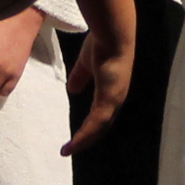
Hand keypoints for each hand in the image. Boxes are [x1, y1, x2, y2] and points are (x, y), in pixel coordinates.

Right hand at [61, 26, 133, 155]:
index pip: (101, 115)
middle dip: (86, 139)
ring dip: (83, 141)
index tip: (76, 136)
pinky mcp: (109, 98)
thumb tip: (72, 89)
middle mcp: (116, 98)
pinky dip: (84, 135)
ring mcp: (114, 100)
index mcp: (111, 91)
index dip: (89, 127)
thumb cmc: (101, 44)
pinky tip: (73, 143)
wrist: (112, 34)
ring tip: (68, 150)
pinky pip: (96, 123)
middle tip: (70, 149)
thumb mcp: (86, 64)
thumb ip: (80, 76)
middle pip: (101, 126)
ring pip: (99, 128)